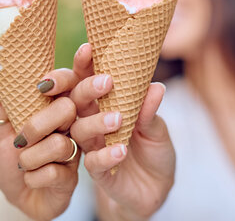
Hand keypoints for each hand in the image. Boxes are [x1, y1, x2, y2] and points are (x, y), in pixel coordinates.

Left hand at [0, 59, 90, 220]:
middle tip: (21, 140)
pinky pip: (53, 172)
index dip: (62, 78)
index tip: (43, 86)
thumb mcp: (2, 131)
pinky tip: (32, 180)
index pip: (70, 83)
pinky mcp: (72, 177)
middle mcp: (70, 126)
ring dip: (30, 159)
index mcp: (56, 109)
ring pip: (59, 144)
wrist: (17, 199)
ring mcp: (74, 151)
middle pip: (67, 109)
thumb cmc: (12, 161)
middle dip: (37, 125)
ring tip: (22, 165)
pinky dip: (33, 178)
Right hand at [68, 44, 175, 220]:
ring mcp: (92, 146)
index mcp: (102, 104)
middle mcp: (91, 122)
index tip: (88, 48)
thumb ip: (150, 110)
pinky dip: (106, 155)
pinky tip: (121, 150)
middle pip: (76, 101)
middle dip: (87, 89)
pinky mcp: (97, 171)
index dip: (84, 64)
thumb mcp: (157, 127)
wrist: (157, 187)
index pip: (86, 80)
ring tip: (118, 119)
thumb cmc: (154, 148)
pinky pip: (94, 163)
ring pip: (81, 130)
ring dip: (98, 122)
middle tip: (106, 81)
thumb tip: (155, 87)